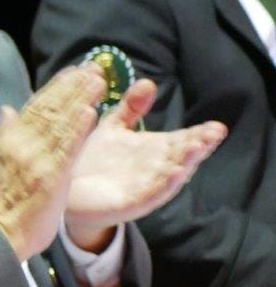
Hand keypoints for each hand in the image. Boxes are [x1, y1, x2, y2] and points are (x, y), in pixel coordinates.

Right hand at [0, 66, 105, 260]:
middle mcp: (21, 145)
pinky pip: (66, 149)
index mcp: (11, 141)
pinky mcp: (50, 176)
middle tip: (94, 68)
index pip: (35, 106)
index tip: (73, 70)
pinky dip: (77, 129)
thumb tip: (7, 109)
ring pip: (59, 123)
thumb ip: (6, 135)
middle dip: (73, 86)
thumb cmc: (3, 203)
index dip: (56, 87)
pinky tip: (90, 112)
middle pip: (49, 109)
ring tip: (98, 81)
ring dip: (79, 99)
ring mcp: (35, 159)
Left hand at [65, 78, 226, 250]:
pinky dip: (163, 185)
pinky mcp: (129, 204)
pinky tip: (175, 174)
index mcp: (156, 150)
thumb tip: (148, 82)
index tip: (217, 126)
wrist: (68, 193)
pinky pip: (150, 194)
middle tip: (214, 134)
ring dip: (186, 163)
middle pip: (182, 156)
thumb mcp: (114, 128)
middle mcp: (156, 168)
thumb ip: (131, 108)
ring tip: (199, 149)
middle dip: (199, 146)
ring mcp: (145, 187)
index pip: (184, 139)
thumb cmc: (96, 160)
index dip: (201, 134)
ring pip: (171, 176)